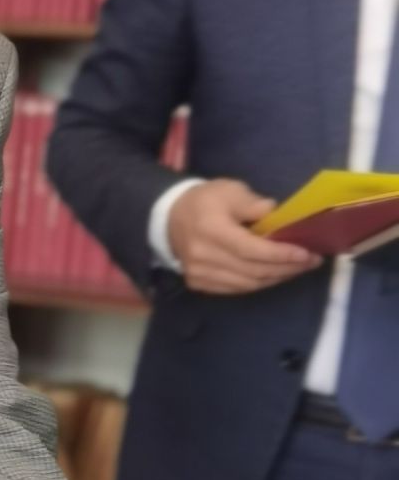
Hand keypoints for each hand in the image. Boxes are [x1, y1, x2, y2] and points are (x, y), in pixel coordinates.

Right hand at [165, 177, 318, 296]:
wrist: (169, 217)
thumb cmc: (204, 201)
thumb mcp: (230, 190)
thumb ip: (255, 205)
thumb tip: (280, 219)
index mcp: (211, 230)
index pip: (251, 249)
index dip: (281, 254)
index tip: (306, 254)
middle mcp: (203, 256)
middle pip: (253, 270)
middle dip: (286, 268)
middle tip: (310, 262)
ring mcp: (199, 273)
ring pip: (247, 284)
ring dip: (276, 278)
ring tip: (297, 269)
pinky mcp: (199, 283)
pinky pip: (236, 289)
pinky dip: (259, 283)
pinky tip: (274, 275)